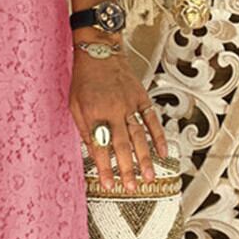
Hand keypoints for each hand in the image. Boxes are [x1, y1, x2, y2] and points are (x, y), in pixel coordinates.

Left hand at [69, 47, 167, 191]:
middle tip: (131, 188)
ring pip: (140, 136)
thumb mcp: (75, 105)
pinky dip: (158, 137)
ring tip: (149, 178)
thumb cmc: (84, 79)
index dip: (105, 168)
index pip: (100, 147)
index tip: (109, 185)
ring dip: (145, 159)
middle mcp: (113, 111)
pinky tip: (163, 153)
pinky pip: (152, 120)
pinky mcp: (141, 97)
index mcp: (94, 114)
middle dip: (127, 169)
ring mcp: (130, 104)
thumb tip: (94, 152)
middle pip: (122, 146)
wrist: (99, 50)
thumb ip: (84, 129)